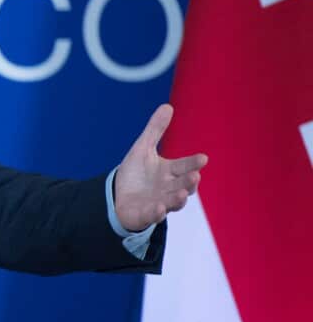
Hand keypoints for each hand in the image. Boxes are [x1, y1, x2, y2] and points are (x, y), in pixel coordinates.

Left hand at [114, 104, 207, 231]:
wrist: (118, 196)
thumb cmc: (136, 173)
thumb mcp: (143, 149)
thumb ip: (155, 130)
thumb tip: (167, 105)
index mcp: (170, 172)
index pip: (184, 166)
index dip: (193, 163)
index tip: (203, 158)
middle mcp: (168, 188)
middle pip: (182, 185)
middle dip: (189, 182)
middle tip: (195, 176)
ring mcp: (158, 202)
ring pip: (172, 202)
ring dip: (177, 199)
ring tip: (181, 195)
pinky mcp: (145, 215)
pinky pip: (152, 215)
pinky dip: (156, 213)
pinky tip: (158, 208)